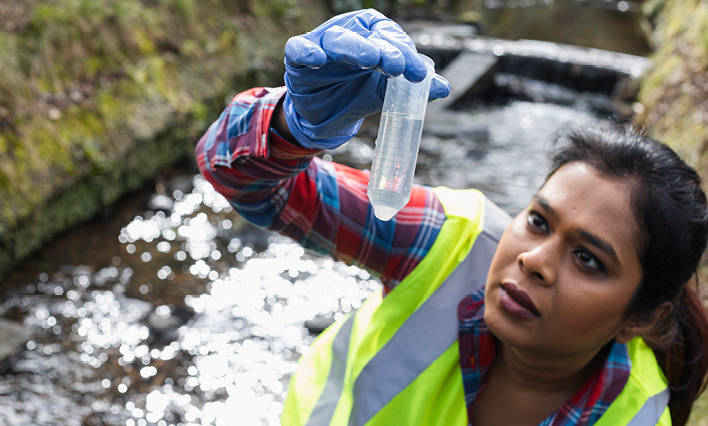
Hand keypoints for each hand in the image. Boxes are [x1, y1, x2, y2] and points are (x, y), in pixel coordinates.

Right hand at [282, 9, 449, 148]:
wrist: (326, 114)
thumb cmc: (358, 91)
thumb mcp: (388, 91)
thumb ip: (414, 87)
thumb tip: (444, 88)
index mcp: (373, 34)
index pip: (391, 38)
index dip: (406, 54)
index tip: (419, 75)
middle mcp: (349, 33)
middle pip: (367, 36)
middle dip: (384, 49)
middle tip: (396, 66)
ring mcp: (322, 44)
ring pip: (337, 39)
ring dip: (353, 47)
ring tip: (368, 59)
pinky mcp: (298, 59)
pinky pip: (299, 49)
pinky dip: (306, 51)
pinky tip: (316, 58)